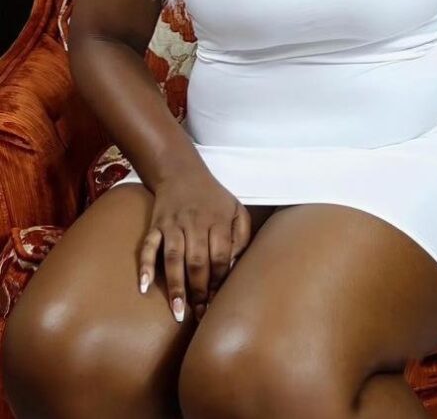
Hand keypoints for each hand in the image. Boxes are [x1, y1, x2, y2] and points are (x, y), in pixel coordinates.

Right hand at [137, 168, 251, 323]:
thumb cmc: (213, 198)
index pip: (221, 255)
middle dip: (200, 290)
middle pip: (197, 260)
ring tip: (178, 312)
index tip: (218, 300)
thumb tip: (234, 266)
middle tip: (200, 313)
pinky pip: (148, 246)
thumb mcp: (236, 210)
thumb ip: (241, 236)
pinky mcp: (155, 226)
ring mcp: (173, 224)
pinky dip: (145, 266)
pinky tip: (144, 287)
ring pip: (174, 258)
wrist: (181, 173)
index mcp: (218, 220)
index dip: (220, 279)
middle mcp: (195, 223)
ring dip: (176, 286)